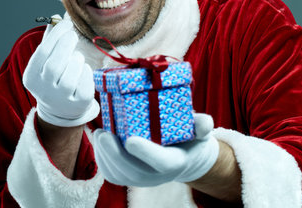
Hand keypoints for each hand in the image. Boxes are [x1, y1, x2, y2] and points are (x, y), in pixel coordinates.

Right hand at [22, 18, 99, 126]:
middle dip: (66, 45)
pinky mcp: (78, 103)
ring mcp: (61, 99)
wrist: (61, 109)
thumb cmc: (53, 77)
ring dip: (76, 59)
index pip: (42, 52)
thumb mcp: (45, 62)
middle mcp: (43, 91)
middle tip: (73, 34)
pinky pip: (85, 82)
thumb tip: (56, 17)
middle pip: (55, 65)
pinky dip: (85, 71)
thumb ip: (50, 41)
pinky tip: (82, 70)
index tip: (66, 23)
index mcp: (31, 78)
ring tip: (76, 57)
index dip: (56, 35)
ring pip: (71, 74)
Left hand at [93, 113, 218, 186]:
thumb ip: (201, 125)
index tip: (130, 139)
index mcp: (175, 161)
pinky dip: (101, 158)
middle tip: (103, 134)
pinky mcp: (128, 178)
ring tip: (99, 134)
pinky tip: (99, 141)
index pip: (162, 162)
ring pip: (119, 174)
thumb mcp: (198, 129)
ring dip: (104, 155)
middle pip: (134, 172)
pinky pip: (111, 173)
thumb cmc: (188, 137)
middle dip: (115, 154)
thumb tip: (202, 122)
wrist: (181, 155)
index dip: (146, 152)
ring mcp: (141, 179)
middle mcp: (158, 176)